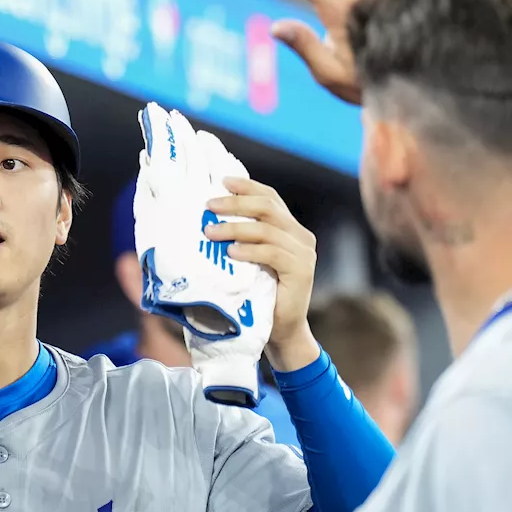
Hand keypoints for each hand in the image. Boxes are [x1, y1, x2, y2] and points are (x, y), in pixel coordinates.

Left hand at [204, 177, 319, 370]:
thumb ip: (241, 239)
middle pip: (267, 207)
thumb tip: (207, 219)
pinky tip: (231, 252)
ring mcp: (304, 253)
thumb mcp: (249, 261)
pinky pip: (272, 253)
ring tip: (210, 232)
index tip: (222, 180)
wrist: (281, 331)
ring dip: (235, 228)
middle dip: (235, 203)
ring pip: (266, 229)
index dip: (247, 186)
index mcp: (290, 228)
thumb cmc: (259, 295)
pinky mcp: (301, 271)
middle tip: (208, 206)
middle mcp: (301, 236)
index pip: (270, 197)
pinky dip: (249, 251)